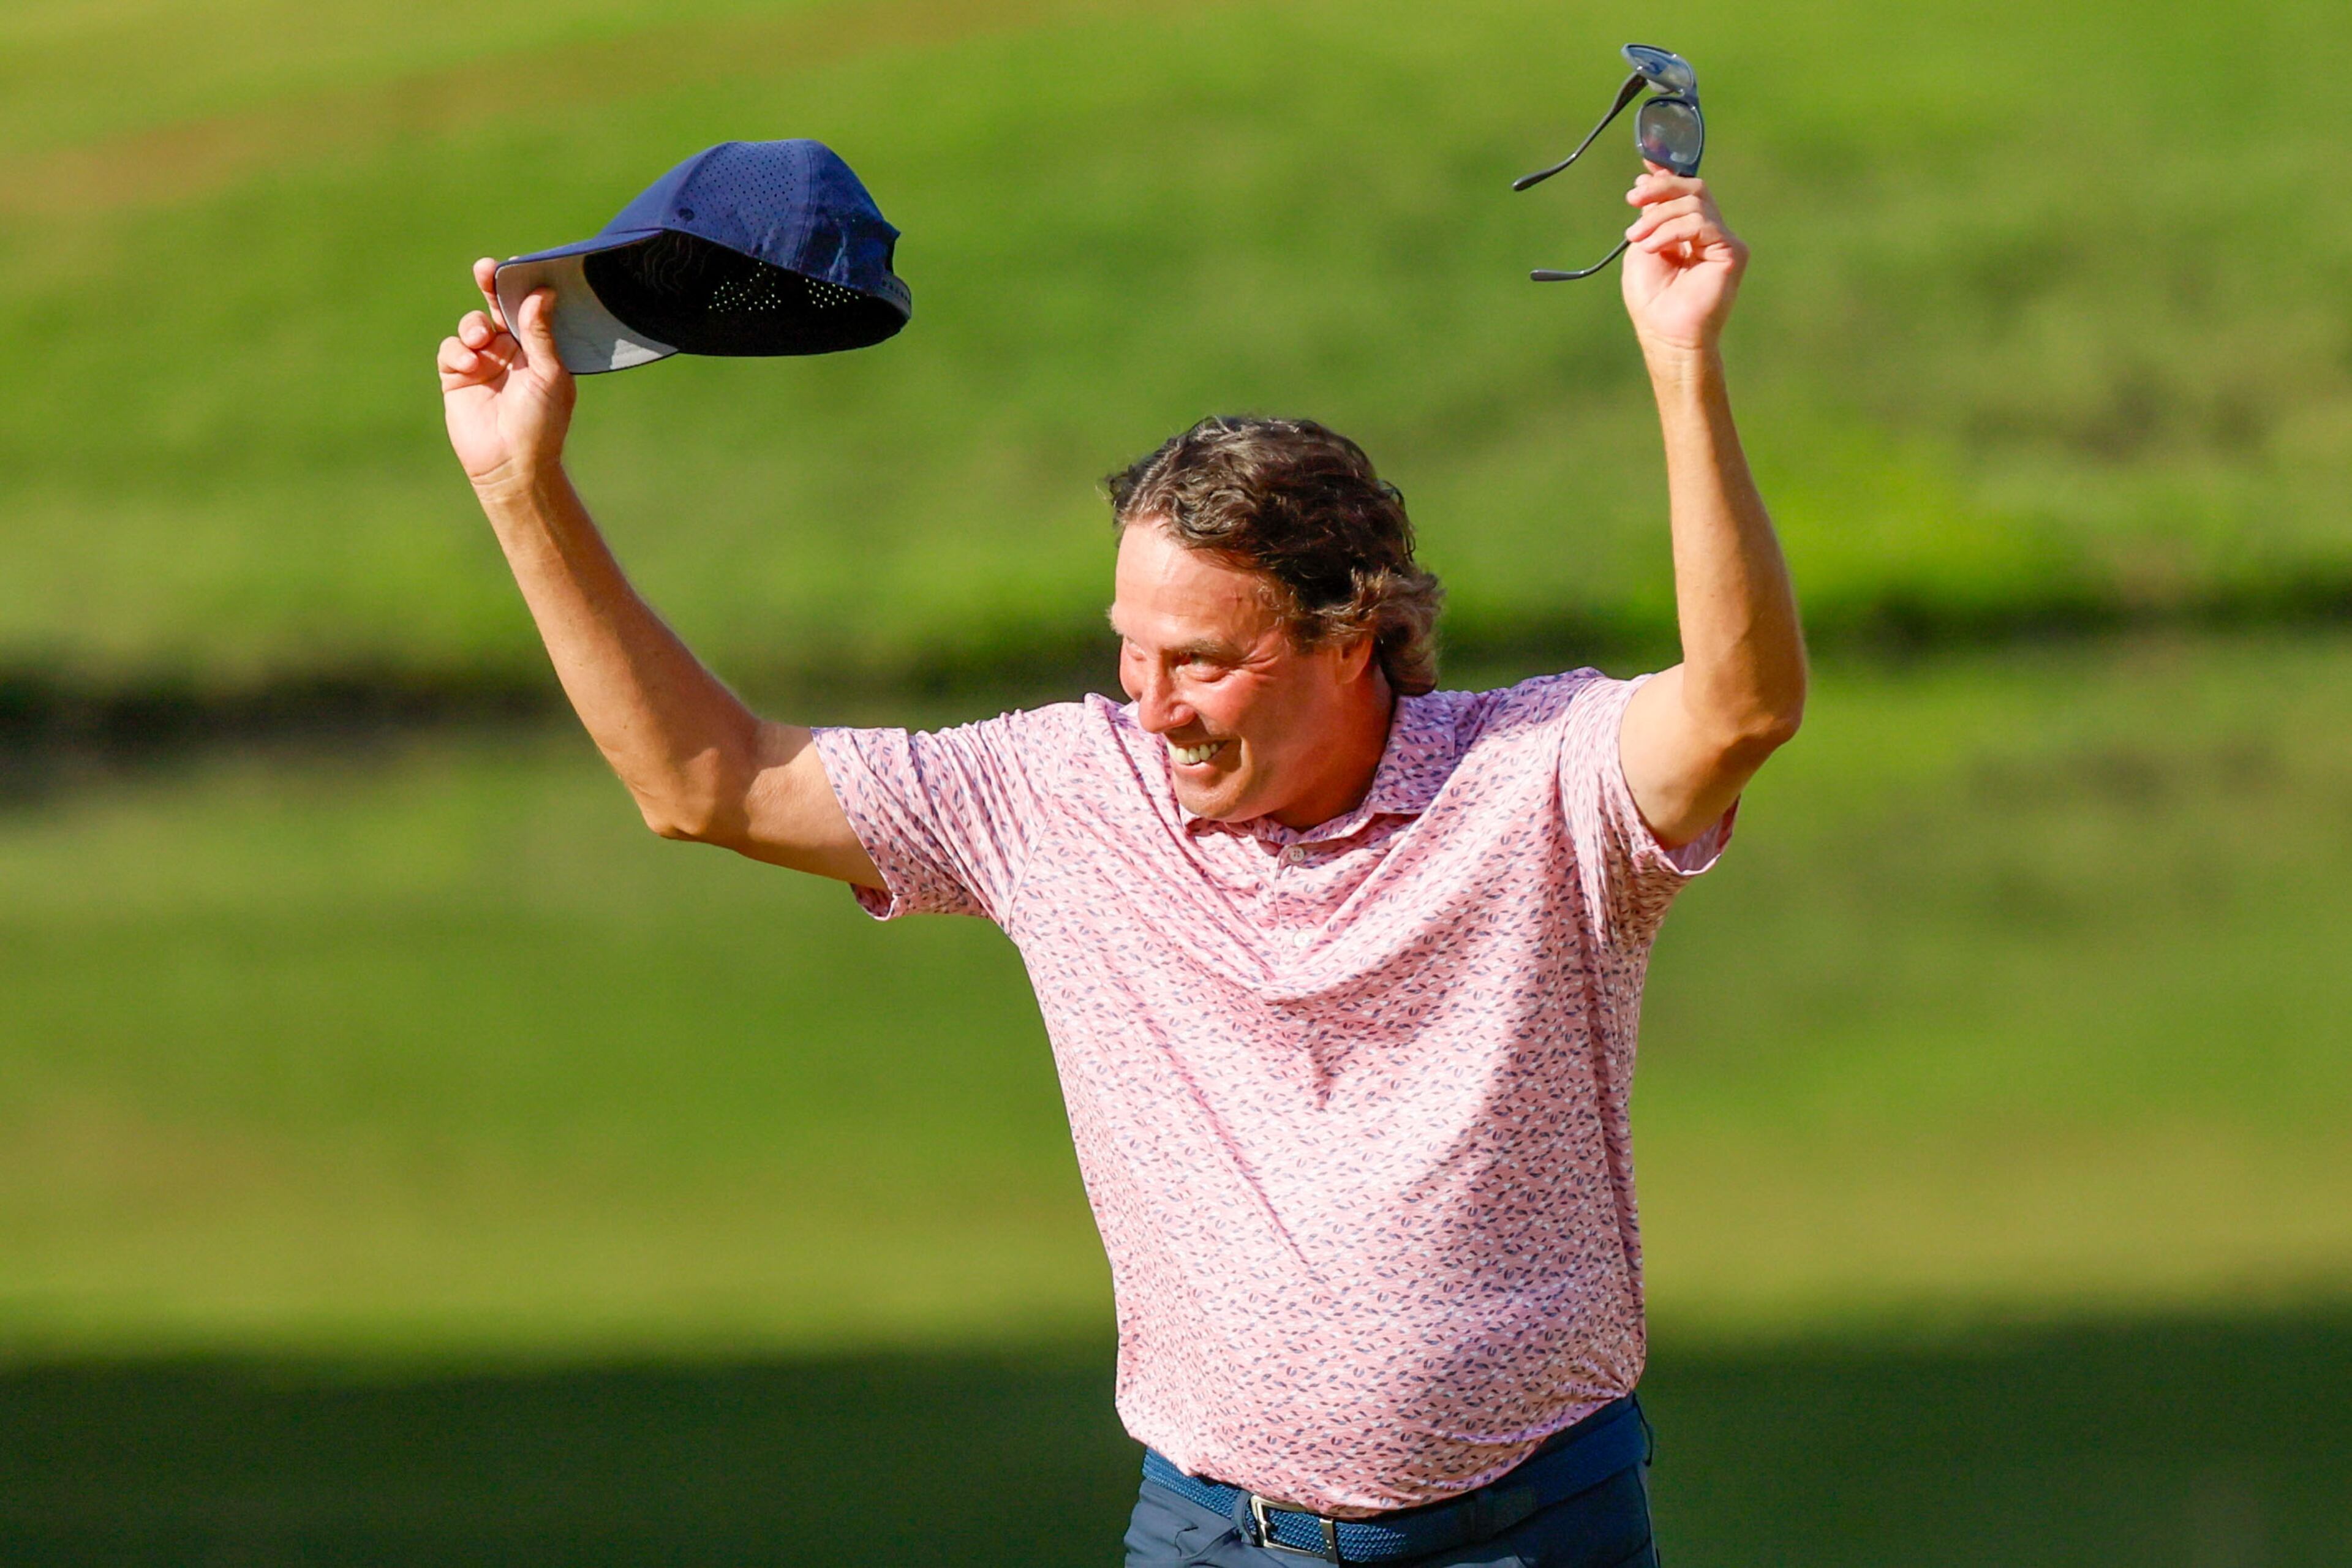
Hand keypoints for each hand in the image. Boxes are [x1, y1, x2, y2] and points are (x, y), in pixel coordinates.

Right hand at [437, 257, 575, 491]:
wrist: (511, 463)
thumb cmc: (541, 422)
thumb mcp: (548, 374)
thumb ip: (541, 333)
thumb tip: (541, 292)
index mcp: (539, 348)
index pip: (528, 308)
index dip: (520, 286)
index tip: (514, 267)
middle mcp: (512, 351)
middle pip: (496, 307)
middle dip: (489, 286)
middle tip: (485, 270)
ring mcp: (484, 362)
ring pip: (472, 325)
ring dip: (473, 327)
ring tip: (480, 342)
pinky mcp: (457, 376)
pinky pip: (450, 348)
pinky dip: (457, 351)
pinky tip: (469, 364)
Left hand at [1620, 166, 1747, 357]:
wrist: (1666, 334)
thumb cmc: (1652, 300)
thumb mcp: (1643, 246)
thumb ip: (1650, 215)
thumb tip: (1648, 179)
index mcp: (1689, 231)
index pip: (1685, 192)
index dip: (1666, 174)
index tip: (1644, 165)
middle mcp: (1710, 233)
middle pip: (1694, 189)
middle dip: (1660, 188)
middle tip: (1634, 199)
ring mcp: (1724, 242)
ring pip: (1695, 203)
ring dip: (1659, 217)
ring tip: (1638, 240)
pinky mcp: (1733, 252)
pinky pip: (1703, 224)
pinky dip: (1673, 231)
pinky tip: (1655, 247)